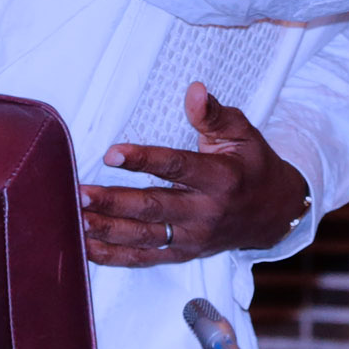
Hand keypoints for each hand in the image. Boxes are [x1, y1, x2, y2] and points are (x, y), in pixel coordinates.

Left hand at [78, 82, 310, 265]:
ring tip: (75, 220)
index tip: (112, 153)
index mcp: (221, 178)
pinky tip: (85, 247)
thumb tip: (193, 89)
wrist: (272, 213)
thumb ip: (213, 114)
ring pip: (142, 237)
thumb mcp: (243, 133)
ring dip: (106, 230)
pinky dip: (112, 256)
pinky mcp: (182, 254)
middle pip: (152, 208)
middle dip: (113, 202)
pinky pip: (142, 259)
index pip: (177, 168)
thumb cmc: (253, 165)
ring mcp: (192, 238)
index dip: (144, 160)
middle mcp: (205, 212)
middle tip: (80, 193)